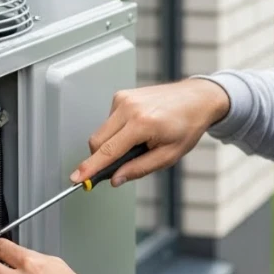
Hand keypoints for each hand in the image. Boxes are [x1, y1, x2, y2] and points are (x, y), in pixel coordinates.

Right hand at [70, 78, 230, 186]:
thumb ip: (139, 168)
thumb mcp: (169, 155)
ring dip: (113, 144)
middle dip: (102, 158)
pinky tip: (137, 130)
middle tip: (118, 168)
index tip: (77, 178)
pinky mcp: (121, 95)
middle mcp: (129, 108)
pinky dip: (117, 131)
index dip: (90, 168)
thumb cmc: (187, 125)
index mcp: (143, 123)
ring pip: (101, 132)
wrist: (197, 98)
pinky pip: (109, 121)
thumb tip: (116, 178)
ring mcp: (124, 99)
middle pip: (98, 141)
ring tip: (139, 143)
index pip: (109, 151)